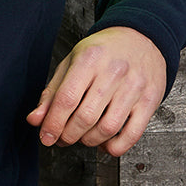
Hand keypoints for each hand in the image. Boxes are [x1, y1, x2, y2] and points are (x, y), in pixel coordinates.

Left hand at [26, 26, 166, 156]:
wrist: (141, 38)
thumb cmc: (103, 52)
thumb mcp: (72, 63)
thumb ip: (52, 92)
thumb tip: (35, 120)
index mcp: (89, 59)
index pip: (67, 99)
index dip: (53, 124)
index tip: (46, 137)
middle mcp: (114, 71)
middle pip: (86, 117)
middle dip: (69, 135)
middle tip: (63, 138)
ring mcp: (135, 86)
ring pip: (108, 128)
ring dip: (90, 141)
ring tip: (83, 137)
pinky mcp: (150, 100)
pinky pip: (132, 134)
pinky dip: (115, 147)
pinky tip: (105, 143)